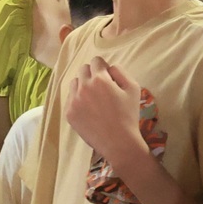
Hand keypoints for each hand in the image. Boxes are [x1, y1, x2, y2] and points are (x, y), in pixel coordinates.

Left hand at [64, 58, 147, 173]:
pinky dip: (78, 100)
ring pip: (74, 83)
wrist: (118, 142)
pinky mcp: (69, 113)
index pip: (96, 61)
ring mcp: (73, 101)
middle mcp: (83, 87)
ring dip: (83, 85)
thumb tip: (109, 68)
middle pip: (83, 70)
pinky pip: (70, 98)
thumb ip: (120, 72)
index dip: (103, 67)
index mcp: (99, 80)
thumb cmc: (128, 115)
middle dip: (92, 74)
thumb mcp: (133, 89)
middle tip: (101, 87)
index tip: (107, 77)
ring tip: (94, 98)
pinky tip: (89, 110)